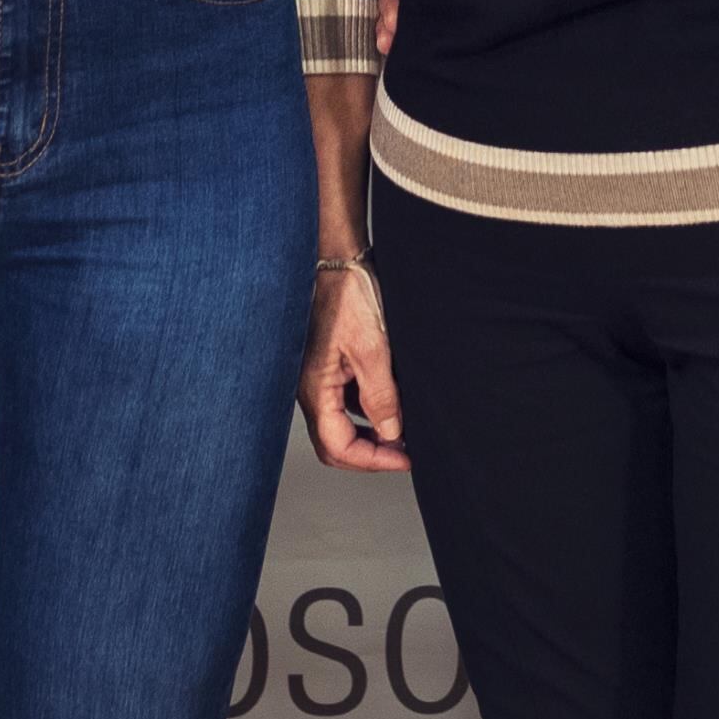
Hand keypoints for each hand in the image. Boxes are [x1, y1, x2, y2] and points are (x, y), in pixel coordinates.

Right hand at [302, 265, 408, 472]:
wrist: (339, 258)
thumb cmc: (348, 294)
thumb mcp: (373, 348)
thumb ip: (381, 395)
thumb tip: (391, 434)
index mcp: (317, 389)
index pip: (337, 447)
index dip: (373, 460)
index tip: (405, 458)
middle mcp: (313, 389)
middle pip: (335, 443)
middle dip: (370, 454)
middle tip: (405, 453)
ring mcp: (320, 377)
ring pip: (341, 423)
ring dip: (371, 433)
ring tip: (403, 430)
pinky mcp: (330, 365)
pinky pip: (346, 400)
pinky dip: (368, 410)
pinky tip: (392, 401)